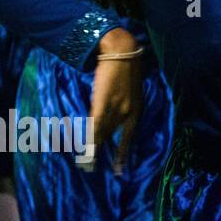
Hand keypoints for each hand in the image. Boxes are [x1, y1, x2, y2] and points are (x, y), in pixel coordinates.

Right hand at [89, 29, 144, 172]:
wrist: (120, 50)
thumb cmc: (124, 66)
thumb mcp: (129, 89)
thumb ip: (123, 102)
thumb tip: (112, 113)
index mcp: (136, 110)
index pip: (128, 138)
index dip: (122, 155)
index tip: (118, 171)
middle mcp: (128, 113)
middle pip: (112, 137)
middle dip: (102, 152)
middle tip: (92, 167)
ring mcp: (116, 107)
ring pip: (102, 133)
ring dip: (93, 147)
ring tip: (84, 161)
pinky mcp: (103, 101)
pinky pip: (96, 124)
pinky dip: (90, 136)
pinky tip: (85, 146)